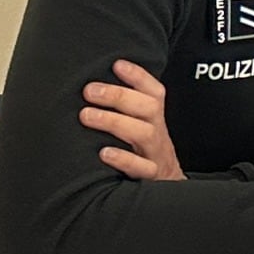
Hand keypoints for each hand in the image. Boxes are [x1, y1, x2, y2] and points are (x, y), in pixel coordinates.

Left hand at [81, 61, 182, 182]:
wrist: (167, 188)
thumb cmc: (143, 155)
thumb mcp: (141, 130)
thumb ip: (126, 113)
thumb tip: (93, 90)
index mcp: (155, 120)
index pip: (154, 92)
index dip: (139, 76)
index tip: (116, 64)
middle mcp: (157, 133)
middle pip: (148, 107)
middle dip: (119, 96)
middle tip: (89, 90)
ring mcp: (155, 155)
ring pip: (144, 133)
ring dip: (114, 121)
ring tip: (87, 115)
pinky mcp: (150, 177)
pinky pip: (142, 168)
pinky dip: (124, 159)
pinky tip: (103, 153)